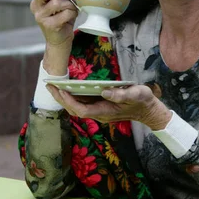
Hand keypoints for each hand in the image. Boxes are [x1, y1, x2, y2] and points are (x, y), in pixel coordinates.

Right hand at [30, 0, 77, 47]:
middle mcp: (35, 6)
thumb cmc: (63, 16)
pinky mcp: (48, 25)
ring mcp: (40, 16)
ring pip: (56, 3)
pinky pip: (64, 14)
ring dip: (70, 4)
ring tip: (73, 8)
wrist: (61, 39)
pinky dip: (72, 13)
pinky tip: (72, 16)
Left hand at [46, 84, 172, 130]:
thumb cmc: (143, 101)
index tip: (61, 90)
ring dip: (64, 98)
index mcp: (106, 111)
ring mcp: (99, 111)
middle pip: (75, 110)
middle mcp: (99, 113)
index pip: (82, 110)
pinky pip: (82, 103)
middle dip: (61, 99)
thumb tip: (104, 91)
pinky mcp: (100, 107)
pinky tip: (66, 87)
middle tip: (49, 85)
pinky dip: (72, 96)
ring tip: (53, 85)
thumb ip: (121, 94)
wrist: (149, 111)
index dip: (70, 101)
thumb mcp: (136, 94)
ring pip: (76, 107)